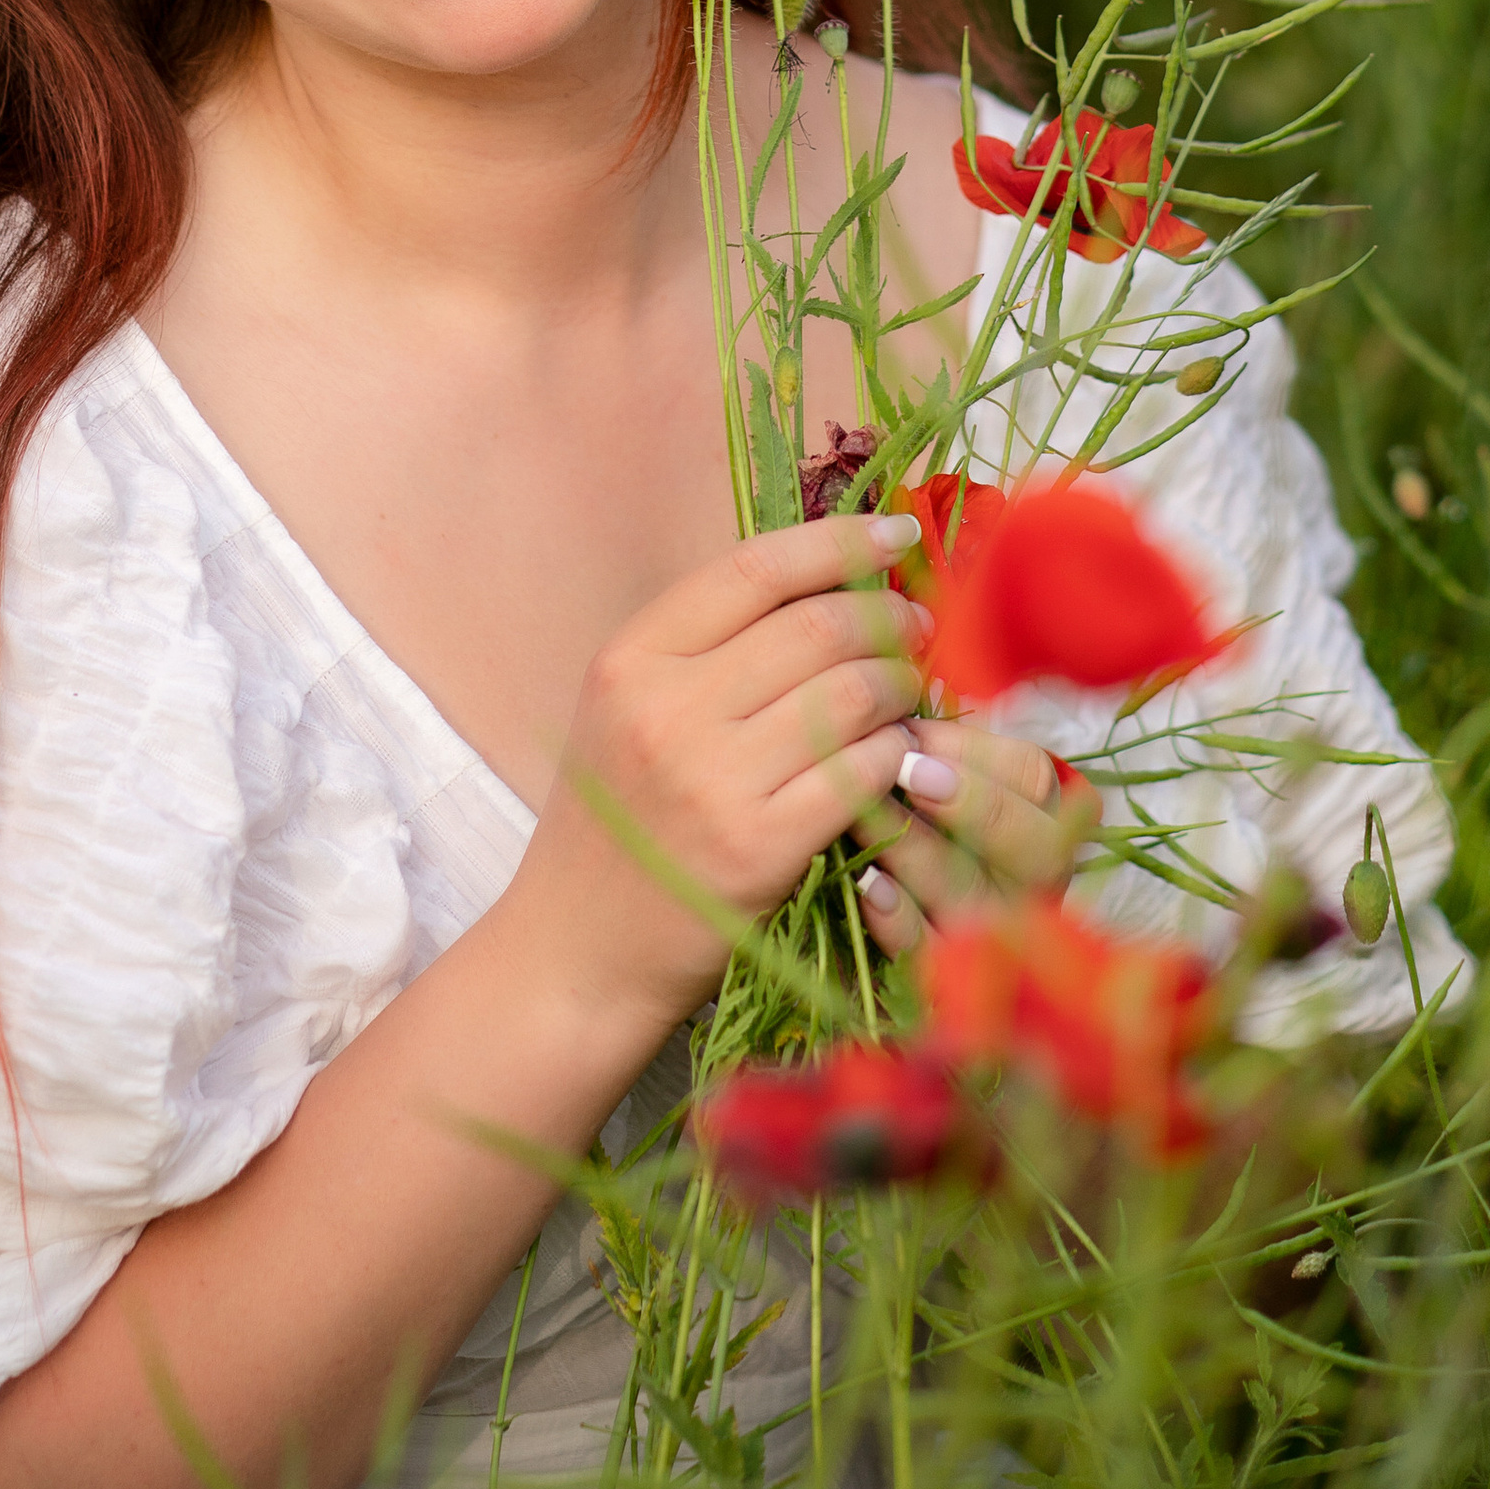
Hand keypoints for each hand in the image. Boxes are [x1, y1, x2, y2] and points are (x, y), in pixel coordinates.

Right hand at [510, 512, 932, 1038]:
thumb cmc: (614, 826)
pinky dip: (898, 755)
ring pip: (850, 693)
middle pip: (816, 625)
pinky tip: (901, 758)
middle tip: (914, 628)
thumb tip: (820, 579)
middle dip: (886, 616)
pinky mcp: (759, 848)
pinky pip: (862, 772)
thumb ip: (704, 647)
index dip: (837, 540)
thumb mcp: (624, 712)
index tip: (892, 534)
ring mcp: (713, 780)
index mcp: (630, 658)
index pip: (754, 567)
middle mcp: (666, 708)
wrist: (575, 954)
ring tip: (908, 693)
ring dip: (901, 685)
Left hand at [854, 720, 1088, 953]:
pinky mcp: (950, 983)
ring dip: (916, 850)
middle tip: (906, 773)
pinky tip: (868, 885)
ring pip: (973, 895)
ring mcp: (998, 936)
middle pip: (1033, 846)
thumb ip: (934, 745)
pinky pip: (931, 953)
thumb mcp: (942, 777)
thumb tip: (893, 709)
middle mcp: (1035, 882)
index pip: (1032, 777)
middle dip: (971, 804)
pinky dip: (899, 920)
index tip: (908, 732)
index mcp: (1044, 817)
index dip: (972, 753)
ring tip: (861, 813)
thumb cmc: (921, 819)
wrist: (892, 922)